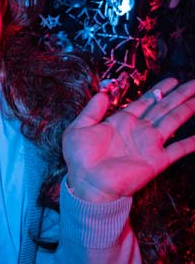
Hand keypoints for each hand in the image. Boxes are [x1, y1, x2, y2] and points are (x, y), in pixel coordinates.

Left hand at [63, 77, 194, 202]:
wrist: (88, 183)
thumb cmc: (80, 159)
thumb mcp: (79, 128)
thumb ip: (92, 110)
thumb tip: (102, 93)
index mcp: (122, 121)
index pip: (146, 101)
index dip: (159, 89)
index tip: (173, 80)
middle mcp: (139, 130)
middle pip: (164, 107)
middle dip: (180, 94)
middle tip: (194, 83)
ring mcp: (149, 144)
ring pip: (174, 121)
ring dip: (188, 109)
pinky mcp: (156, 160)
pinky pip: (178, 149)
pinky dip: (191, 143)